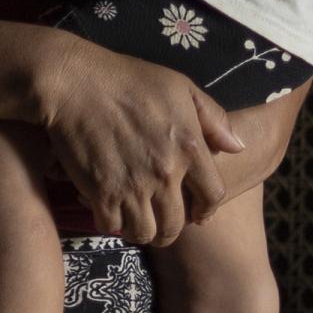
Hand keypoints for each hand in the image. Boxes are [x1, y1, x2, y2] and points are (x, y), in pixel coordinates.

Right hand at [33, 39, 242, 247]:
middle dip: (170, 231)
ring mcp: (133, 186)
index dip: (206, 210)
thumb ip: (213, 118)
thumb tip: (238, 146)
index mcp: (190, 148)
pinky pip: (111, 226)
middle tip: (160, 226)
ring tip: (134, 223)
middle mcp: (166, 174)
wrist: (74, 83)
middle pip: (176, 224)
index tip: (196, 213)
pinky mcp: (101, 192)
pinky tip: (108, 212)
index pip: (213, 197)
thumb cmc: (127, 79)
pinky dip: (111, 224)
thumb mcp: (180, 87)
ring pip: (145, 233)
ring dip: (141, 232)